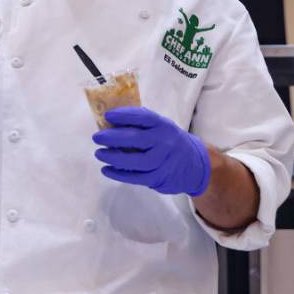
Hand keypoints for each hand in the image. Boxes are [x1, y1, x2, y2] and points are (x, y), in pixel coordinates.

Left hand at [92, 106, 210, 196]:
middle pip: (136, 139)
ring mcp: (163, 161)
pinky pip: (136, 177)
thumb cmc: (170, 142)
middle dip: (113, 137)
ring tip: (99, 154)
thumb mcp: (162, 128)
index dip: (124, 115)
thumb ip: (141, 125)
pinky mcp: (160, 178)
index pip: (143, 117)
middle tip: (97, 138)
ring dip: (114, 157)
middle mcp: (165, 142)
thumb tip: (110, 123)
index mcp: (163, 126)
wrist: (196, 165)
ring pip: (135, 161)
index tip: (108, 115)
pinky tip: (107, 170)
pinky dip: (119, 174)